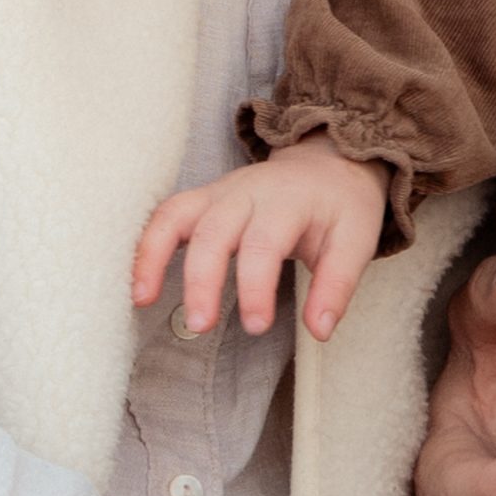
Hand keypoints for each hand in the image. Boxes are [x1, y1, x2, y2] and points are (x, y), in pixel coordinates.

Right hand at [132, 135, 388, 340]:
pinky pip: (165, 216)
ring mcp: (220, 192)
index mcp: (289, 200)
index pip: (265, 243)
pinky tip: (138, 286)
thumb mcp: (357, 240)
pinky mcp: (202, 201)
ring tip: (143, 301)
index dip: (256, 287)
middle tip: (201, 325)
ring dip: (155, 256)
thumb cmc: (340, 208)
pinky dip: (145, 246)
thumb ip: (337, 285)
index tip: (257, 327)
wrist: (328, 164)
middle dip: (202, 279)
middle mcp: (248, 192)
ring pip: (177, 216)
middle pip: (214, 231)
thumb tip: (319, 330)